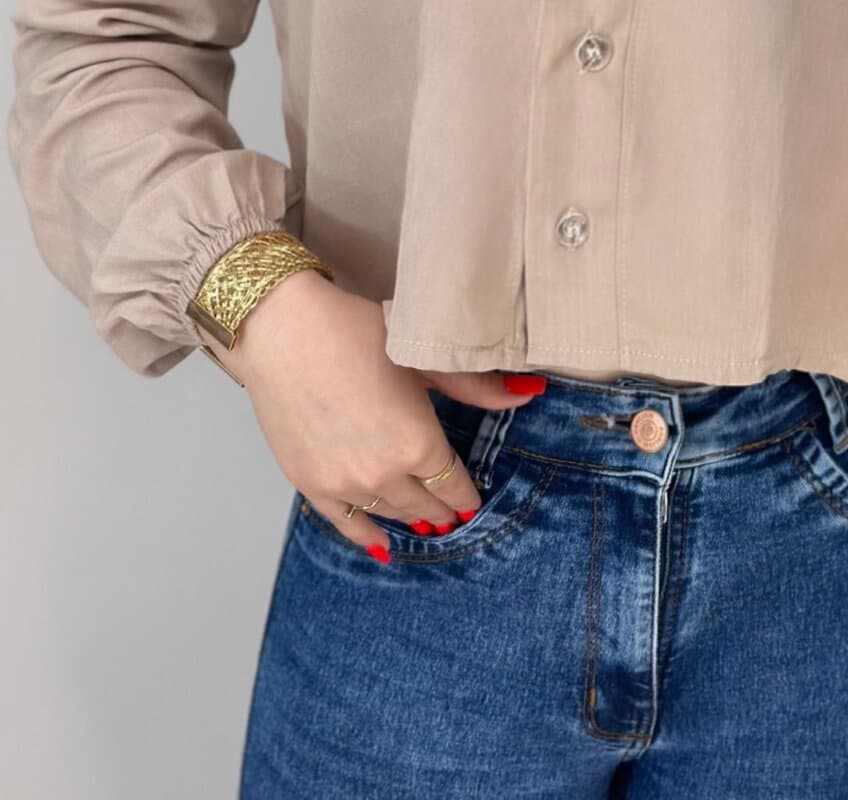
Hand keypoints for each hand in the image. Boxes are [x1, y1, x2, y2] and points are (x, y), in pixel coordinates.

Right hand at [226, 271, 542, 560]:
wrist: (285, 331)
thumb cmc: (357, 332)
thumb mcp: (423, 356)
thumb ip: (476, 384)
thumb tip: (530, 393)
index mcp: (417, 443)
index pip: (452, 484)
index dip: (465, 494)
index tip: (473, 501)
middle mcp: (382, 474)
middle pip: (422, 504)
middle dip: (440, 508)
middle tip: (451, 514)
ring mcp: (342, 484)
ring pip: (387, 513)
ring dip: (408, 518)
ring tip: (424, 522)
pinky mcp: (308, 483)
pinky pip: (345, 524)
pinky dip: (366, 536)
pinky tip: (381, 546)